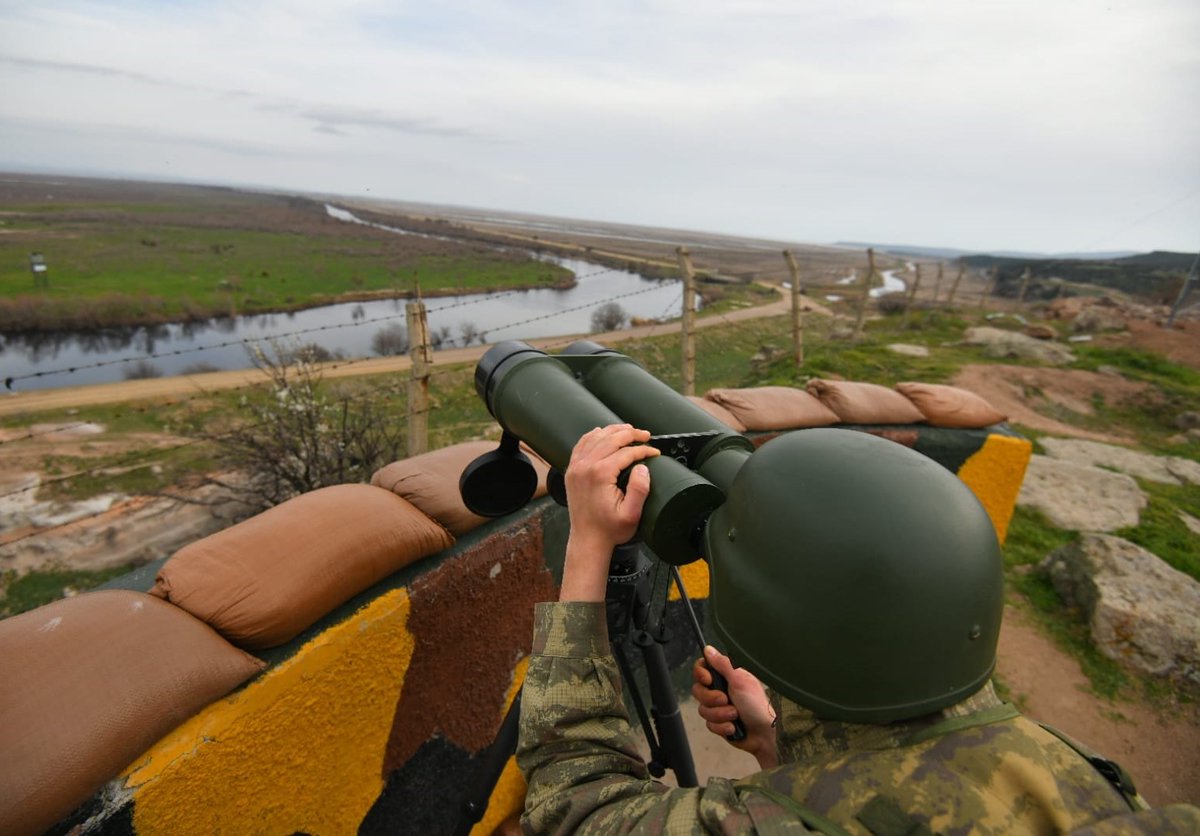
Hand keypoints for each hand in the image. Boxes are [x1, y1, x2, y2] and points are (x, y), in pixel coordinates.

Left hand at [559, 424, 659, 601]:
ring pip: (596, 437)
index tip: (654, 452)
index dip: (643, 449)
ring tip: (629, 430)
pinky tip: (602, 433)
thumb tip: (643, 467)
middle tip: (645, 435)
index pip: (626, 452)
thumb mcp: (631, 514)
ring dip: (613, 431)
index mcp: (600, 474)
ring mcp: (576, 467)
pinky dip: (593, 436)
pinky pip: (581, 445)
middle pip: (611, 438)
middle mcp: (585, 467)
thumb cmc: (609, 529)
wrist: (587, 540)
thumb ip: (639, 489)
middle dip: (631, 434)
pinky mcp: (572, 471)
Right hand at [691, 646, 778, 768]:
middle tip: (726, 700)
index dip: (701, 674)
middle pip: (698, 690)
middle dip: (712, 699)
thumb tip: (708, 649)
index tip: (708, 680)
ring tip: (735, 715)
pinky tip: (734, 727)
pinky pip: (709, 724)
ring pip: (703, 710)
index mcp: (727, 676)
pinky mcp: (719, 723)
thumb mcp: (740, 681)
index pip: (703, 668)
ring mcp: (719, 707)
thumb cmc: (758, 706)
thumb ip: (723, 664)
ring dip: (719, 715)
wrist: (764, 734)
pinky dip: (722, 727)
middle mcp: (722, 690)